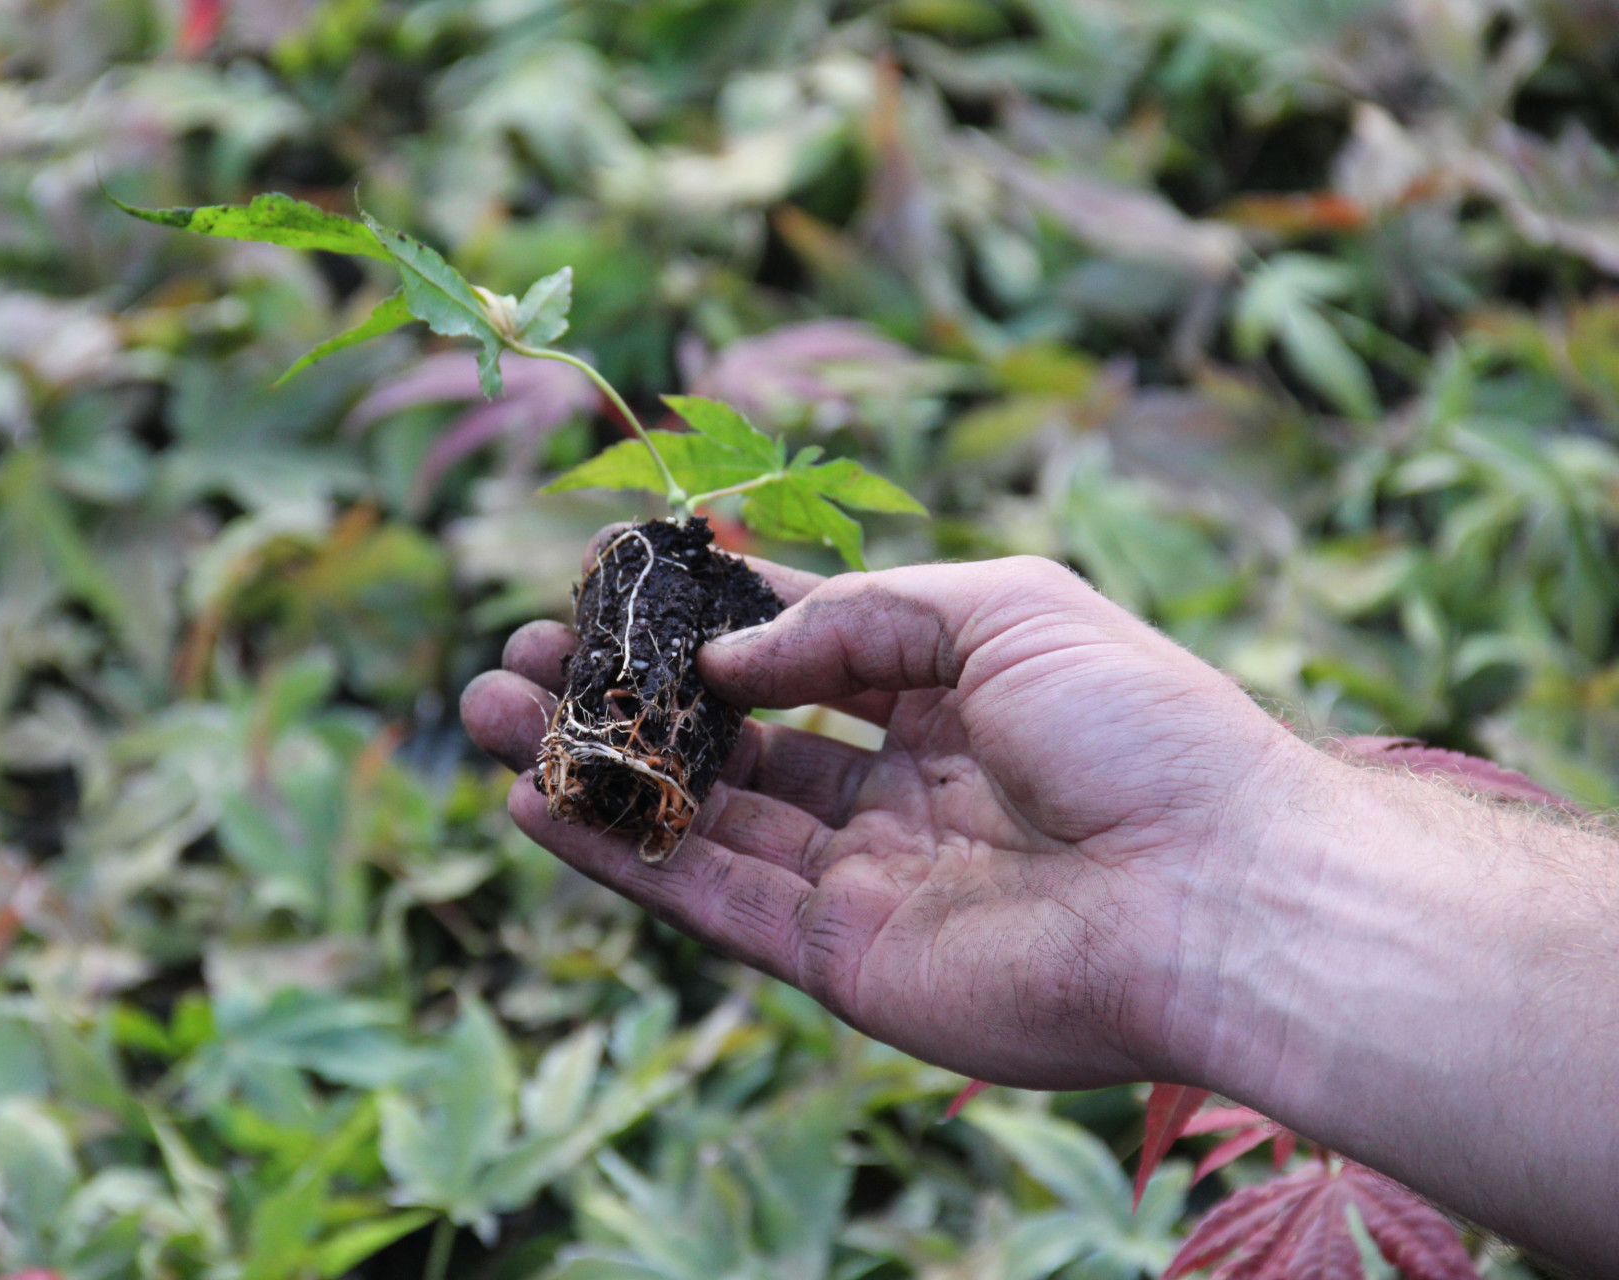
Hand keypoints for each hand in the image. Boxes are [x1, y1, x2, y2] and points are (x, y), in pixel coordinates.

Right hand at [462, 544, 1306, 1088]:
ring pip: (699, 821)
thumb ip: (857, 619)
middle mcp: (897, 795)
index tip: (607, 600)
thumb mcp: (1005, 606)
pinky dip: (620, 855)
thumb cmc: (1139, 728)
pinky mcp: (842, 962)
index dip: (699, 638)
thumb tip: (730, 660)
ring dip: (592, 770)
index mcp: (950, 705)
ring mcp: (866, 883)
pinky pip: (709, 900)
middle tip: (513, 662)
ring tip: (483, 716)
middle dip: (621, 703)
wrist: (1218, 891)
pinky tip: (539, 802)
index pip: (795, 665)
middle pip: (728, 747)